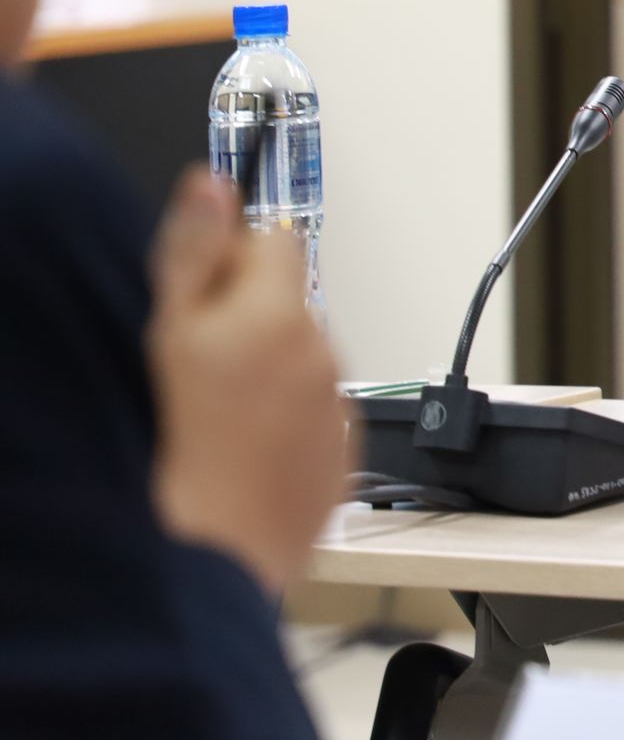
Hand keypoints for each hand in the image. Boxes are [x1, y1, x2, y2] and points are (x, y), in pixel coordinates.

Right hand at [149, 169, 354, 596]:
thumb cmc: (182, 452)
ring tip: (217, 416)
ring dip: (267, 370)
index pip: (278, 239)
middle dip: (248, 317)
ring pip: (300, 359)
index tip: (203, 292)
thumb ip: (194, 253)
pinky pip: (312, 413)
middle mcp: (322, 354)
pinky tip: (243, 447)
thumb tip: (211, 183)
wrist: (215, 556)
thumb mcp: (167, 336)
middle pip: (288, 302)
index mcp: (283, 316)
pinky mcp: (339, 453)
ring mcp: (335, 405)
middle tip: (200, 364)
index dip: (235, 257)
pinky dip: (283, 420)